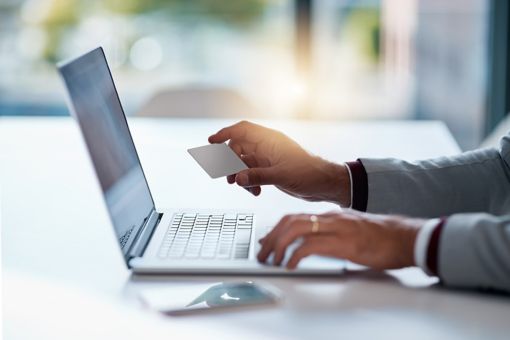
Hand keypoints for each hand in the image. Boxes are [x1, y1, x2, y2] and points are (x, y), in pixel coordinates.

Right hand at [208, 121, 350, 205]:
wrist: (324, 184)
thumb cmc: (309, 174)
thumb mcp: (282, 175)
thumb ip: (258, 176)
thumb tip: (238, 178)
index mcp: (270, 140)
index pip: (242, 130)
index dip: (225, 133)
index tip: (211, 142)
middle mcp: (267, 147)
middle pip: (238, 148)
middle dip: (230, 163)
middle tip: (228, 178)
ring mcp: (268, 158)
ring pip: (243, 162)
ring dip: (239, 175)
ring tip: (243, 187)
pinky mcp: (270, 170)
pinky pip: (251, 173)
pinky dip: (249, 182)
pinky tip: (255, 192)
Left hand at [257, 210, 423, 269]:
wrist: (406, 237)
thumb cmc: (383, 237)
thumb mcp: (353, 231)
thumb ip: (334, 234)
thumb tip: (316, 246)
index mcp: (331, 215)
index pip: (295, 217)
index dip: (276, 229)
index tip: (267, 241)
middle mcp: (330, 218)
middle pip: (289, 221)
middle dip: (271, 237)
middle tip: (263, 254)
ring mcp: (335, 228)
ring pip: (294, 229)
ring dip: (277, 245)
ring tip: (271, 261)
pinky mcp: (342, 242)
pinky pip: (308, 246)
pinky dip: (294, 255)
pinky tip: (290, 265)